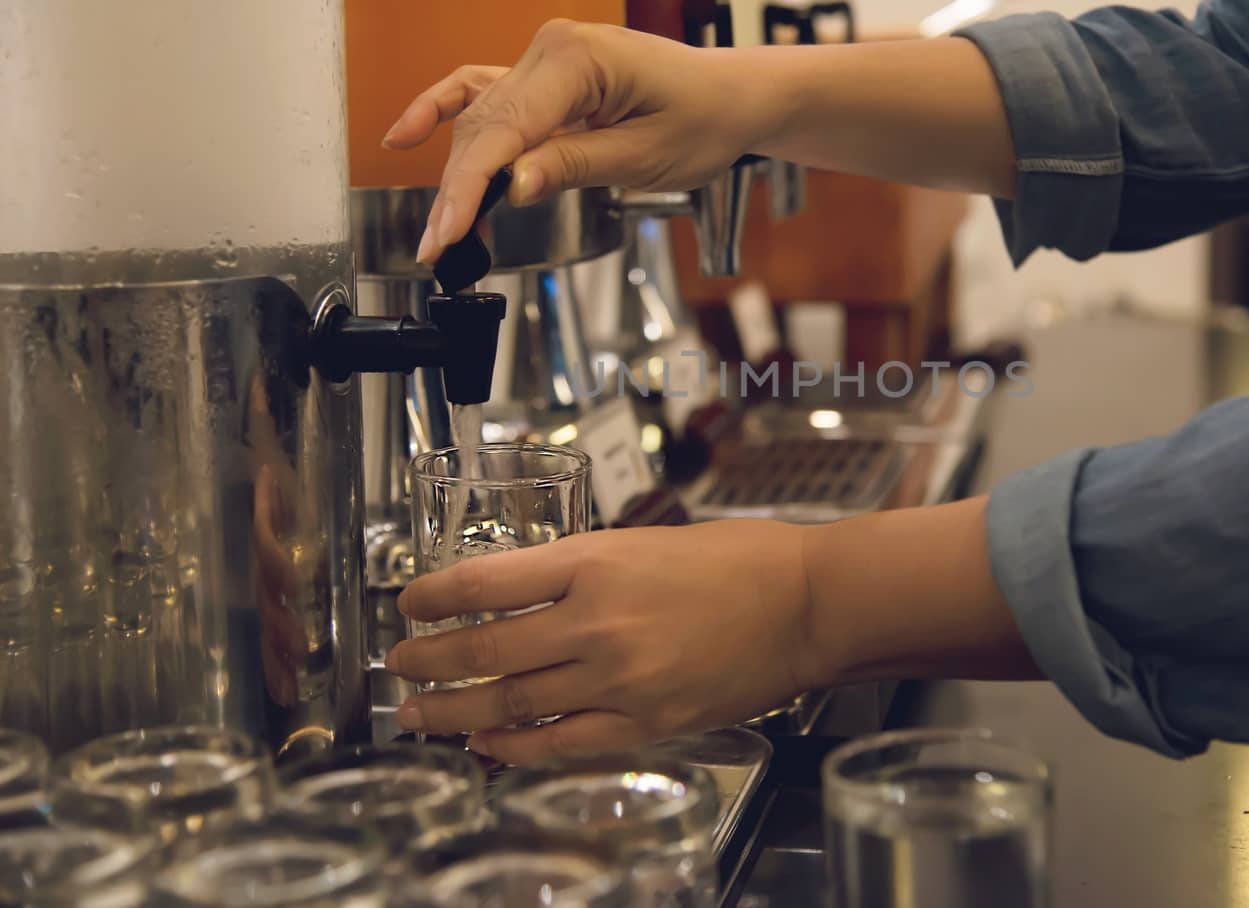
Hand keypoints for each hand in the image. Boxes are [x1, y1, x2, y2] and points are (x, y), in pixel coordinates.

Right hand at [381, 21, 771, 263]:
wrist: (732, 97)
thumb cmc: (704, 119)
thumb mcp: (644, 156)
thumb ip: (573, 166)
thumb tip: (512, 185)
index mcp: (577, 57)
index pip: (504, 130)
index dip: (468, 187)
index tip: (444, 233)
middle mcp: (553, 48)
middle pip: (485, 127)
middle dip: (458, 191)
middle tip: (437, 250)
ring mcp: (546, 59)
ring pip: (483, 119)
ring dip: (458, 171)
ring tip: (440, 229)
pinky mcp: (547, 76)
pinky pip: (485, 92)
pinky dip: (446, 111)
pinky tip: (406, 133)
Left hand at [384, 519, 818, 762]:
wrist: (807, 603)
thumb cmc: (740, 561)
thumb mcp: (646, 541)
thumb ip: (583, 570)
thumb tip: (521, 595)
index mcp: (595, 561)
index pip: (486, 581)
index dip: (433, 596)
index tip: (409, 604)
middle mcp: (598, 621)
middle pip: (486, 648)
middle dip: (429, 660)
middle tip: (399, 664)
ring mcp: (621, 678)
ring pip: (511, 702)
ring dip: (456, 711)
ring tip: (419, 713)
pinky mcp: (647, 722)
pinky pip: (562, 742)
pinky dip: (516, 748)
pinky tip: (488, 747)